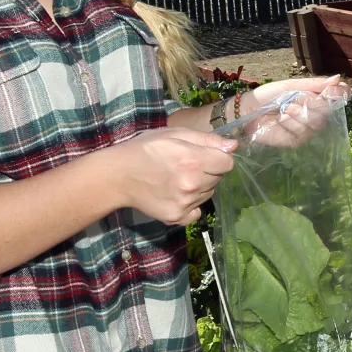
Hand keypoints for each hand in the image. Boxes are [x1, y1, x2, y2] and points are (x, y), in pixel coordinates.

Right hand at [110, 127, 236, 225]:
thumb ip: (207, 140)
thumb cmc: (145, 148)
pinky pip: (197, 212)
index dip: (217, 157)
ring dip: (199, 187)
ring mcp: (185, 203)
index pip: (227, 163)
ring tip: (176, 179)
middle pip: (218, 179)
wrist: (118, 175)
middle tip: (184, 166)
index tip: (202, 156)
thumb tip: (233, 146)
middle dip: (207, 171)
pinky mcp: (177, 217)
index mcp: (193, 160)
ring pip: (208, 194)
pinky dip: (190, 205)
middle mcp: (192, 184)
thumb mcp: (175, 133)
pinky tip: (175, 195)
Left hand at [232, 75, 349, 147]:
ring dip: (300, 112)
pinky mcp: (296, 141)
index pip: (338, 96)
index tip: (333, 90)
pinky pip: (303, 132)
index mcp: (316, 99)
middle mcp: (315, 115)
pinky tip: (281, 117)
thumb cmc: (266, 96)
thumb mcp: (289, 86)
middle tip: (298, 98)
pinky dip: (292, 122)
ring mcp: (307, 130)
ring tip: (285, 107)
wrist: (245, 111)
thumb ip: (313, 84)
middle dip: (315, 104)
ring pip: (316, 122)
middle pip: (328, 111)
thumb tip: (338, 78)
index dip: (340, 93)